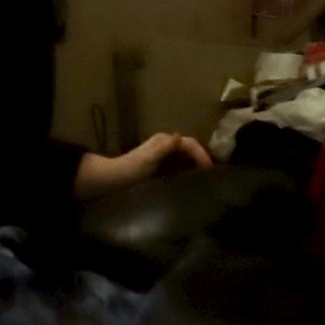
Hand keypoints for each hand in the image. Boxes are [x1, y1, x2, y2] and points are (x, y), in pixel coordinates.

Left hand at [73, 133, 212, 199]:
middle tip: (214, 177)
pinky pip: (179, 169)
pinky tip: (192, 186)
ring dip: (196, 168)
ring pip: (186, 159)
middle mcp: (165, 146)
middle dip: (202, 160)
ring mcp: (163, 158)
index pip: (190, 143)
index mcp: (164, 141)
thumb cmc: (130, 170)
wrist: (110, 182)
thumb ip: (162, 148)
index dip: (202, 154)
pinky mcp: (160, 169)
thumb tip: (179, 137)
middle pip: (190, 150)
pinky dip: (188, 175)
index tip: (210, 170)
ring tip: (206, 183)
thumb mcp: (147, 159)